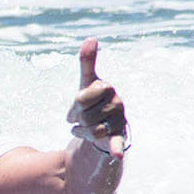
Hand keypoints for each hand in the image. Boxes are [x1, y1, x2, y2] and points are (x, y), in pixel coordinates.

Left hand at [66, 38, 127, 158]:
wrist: (101, 128)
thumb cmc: (92, 102)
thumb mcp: (87, 82)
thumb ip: (87, 62)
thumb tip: (91, 37)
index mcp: (107, 88)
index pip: (81, 96)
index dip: (74, 105)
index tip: (76, 106)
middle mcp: (117, 103)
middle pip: (85, 114)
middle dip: (77, 119)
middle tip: (80, 119)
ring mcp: (119, 120)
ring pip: (92, 129)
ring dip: (82, 132)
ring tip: (85, 129)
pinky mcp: (119, 137)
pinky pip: (117, 142)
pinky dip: (116, 149)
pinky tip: (116, 155)